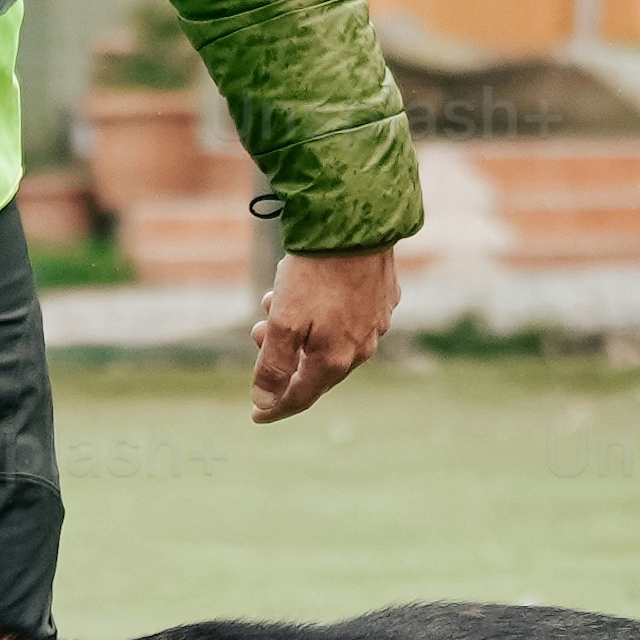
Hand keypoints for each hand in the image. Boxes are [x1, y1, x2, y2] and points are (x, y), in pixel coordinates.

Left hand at [248, 242, 397, 424]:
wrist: (357, 225)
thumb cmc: (315, 274)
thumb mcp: (283, 322)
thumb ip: (273, 365)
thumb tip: (264, 403)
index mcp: (335, 360)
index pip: (301, 396)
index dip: (275, 406)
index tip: (256, 414)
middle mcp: (361, 348)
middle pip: (316, 368)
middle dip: (283, 358)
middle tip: (255, 332)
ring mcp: (377, 322)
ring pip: (332, 340)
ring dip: (300, 331)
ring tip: (273, 302)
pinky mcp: (384, 298)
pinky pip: (350, 317)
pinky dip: (324, 313)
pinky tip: (313, 293)